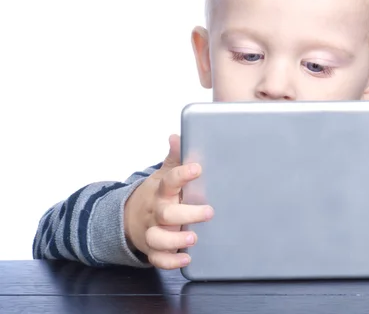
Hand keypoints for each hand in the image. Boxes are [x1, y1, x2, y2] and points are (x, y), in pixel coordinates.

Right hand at [124, 134, 213, 268]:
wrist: (129, 216)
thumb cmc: (155, 194)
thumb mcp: (163, 174)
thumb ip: (174, 158)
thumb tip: (177, 136)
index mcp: (160, 191)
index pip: (169, 181)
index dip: (182, 174)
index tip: (197, 168)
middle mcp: (155, 212)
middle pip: (166, 213)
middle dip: (187, 214)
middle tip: (208, 211)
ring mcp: (152, 231)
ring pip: (158, 238)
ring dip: (175, 240)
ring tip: (193, 238)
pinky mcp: (152, 248)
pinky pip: (158, 258)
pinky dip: (170, 261)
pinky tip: (185, 259)